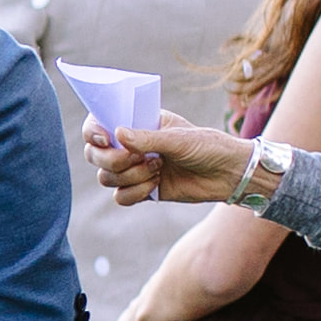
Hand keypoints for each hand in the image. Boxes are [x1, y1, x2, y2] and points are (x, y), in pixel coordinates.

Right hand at [98, 117, 264, 207]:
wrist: (228, 174)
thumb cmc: (207, 146)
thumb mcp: (178, 138)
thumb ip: (147, 138)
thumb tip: (117, 133)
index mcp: (137, 123)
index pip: (99, 124)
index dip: (93, 132)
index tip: (104, 137)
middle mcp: (131, 145)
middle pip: (95, 156)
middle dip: (111, 160)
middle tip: (135, 158)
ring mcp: (134, 169)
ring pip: (106, 177)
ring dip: (129, 176)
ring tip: (157, 169)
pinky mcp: (142, 190)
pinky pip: (120, 197)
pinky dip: (135, 192)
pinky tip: (156, 184)